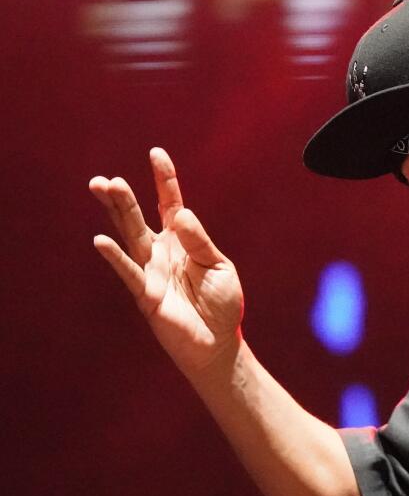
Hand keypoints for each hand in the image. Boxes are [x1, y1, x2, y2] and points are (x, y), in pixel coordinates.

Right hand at [90, 148, 244, 377]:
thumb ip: (200, 241)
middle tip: (106, 179)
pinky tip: (100, 240)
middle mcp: (162, 251)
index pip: (170, 203)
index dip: (164, 179)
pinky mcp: (146, 294)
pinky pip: (129, 272)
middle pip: (138, 217)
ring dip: (116, 213)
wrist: (218, 343)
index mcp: (183, 240)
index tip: (156, 153)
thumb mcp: (219, 266)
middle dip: (123, 196)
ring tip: (103, 188)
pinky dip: (115, 257)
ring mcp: (151, 271)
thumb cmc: (220, 303)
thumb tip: (183, 214)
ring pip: (129, 236)